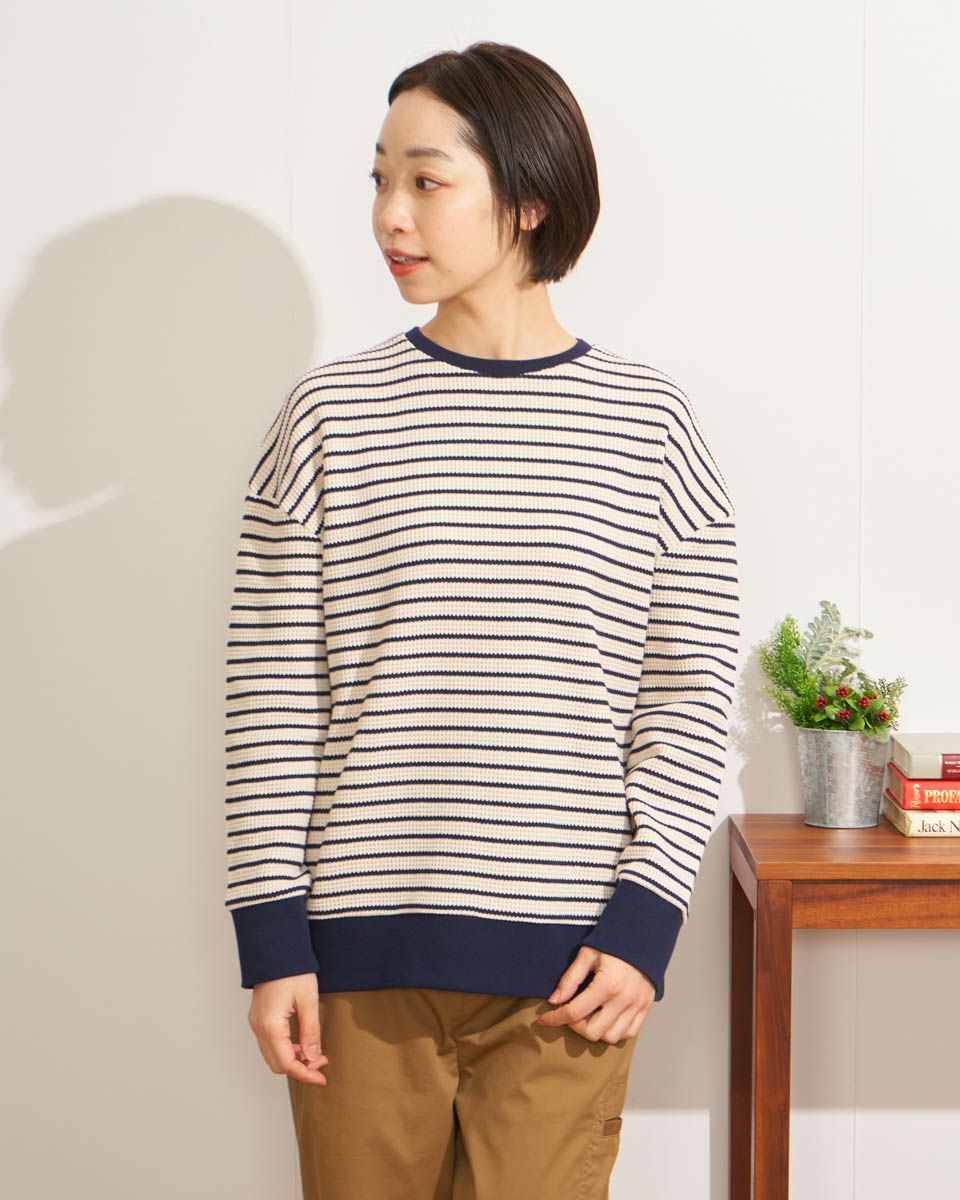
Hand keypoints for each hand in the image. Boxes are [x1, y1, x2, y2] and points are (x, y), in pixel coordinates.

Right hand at [248, 974, 328, 1086]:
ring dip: (293, 1059)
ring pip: (272, 1055)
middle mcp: (259, 1028)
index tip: (322, 1078)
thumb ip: (311, 1031)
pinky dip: (286, 1049)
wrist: (276, 951)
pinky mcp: (258, 1018)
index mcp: (270, 1025)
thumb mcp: (308, 1000)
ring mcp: (256, 1023)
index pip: (286, 1063)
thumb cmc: (293, 971)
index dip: (305, 1074)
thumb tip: (313, 1057)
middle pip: (277, 1064)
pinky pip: (270, 1044)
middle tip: (321, 1063)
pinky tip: (302, 1043)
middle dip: (300, 1068)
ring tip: (315, 1053)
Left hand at [537, 947, 654, 1042]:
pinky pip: (629, 1033)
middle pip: (593, 1032)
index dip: (555, 1018)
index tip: (544, 1019)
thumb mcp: (587, 954)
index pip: (574, 1012)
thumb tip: (554, 1000)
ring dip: (595, 1031)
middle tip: (570, 1013)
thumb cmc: (613, 943)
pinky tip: (605, 1019)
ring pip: (611, 1037)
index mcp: (607, 984)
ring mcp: (637, 1006)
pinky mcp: (645, 1008)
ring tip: (588, 1015)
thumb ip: (570, 979)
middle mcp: (623, 999)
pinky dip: (614, 1032)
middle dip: (575, 1027)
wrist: (642, 936)